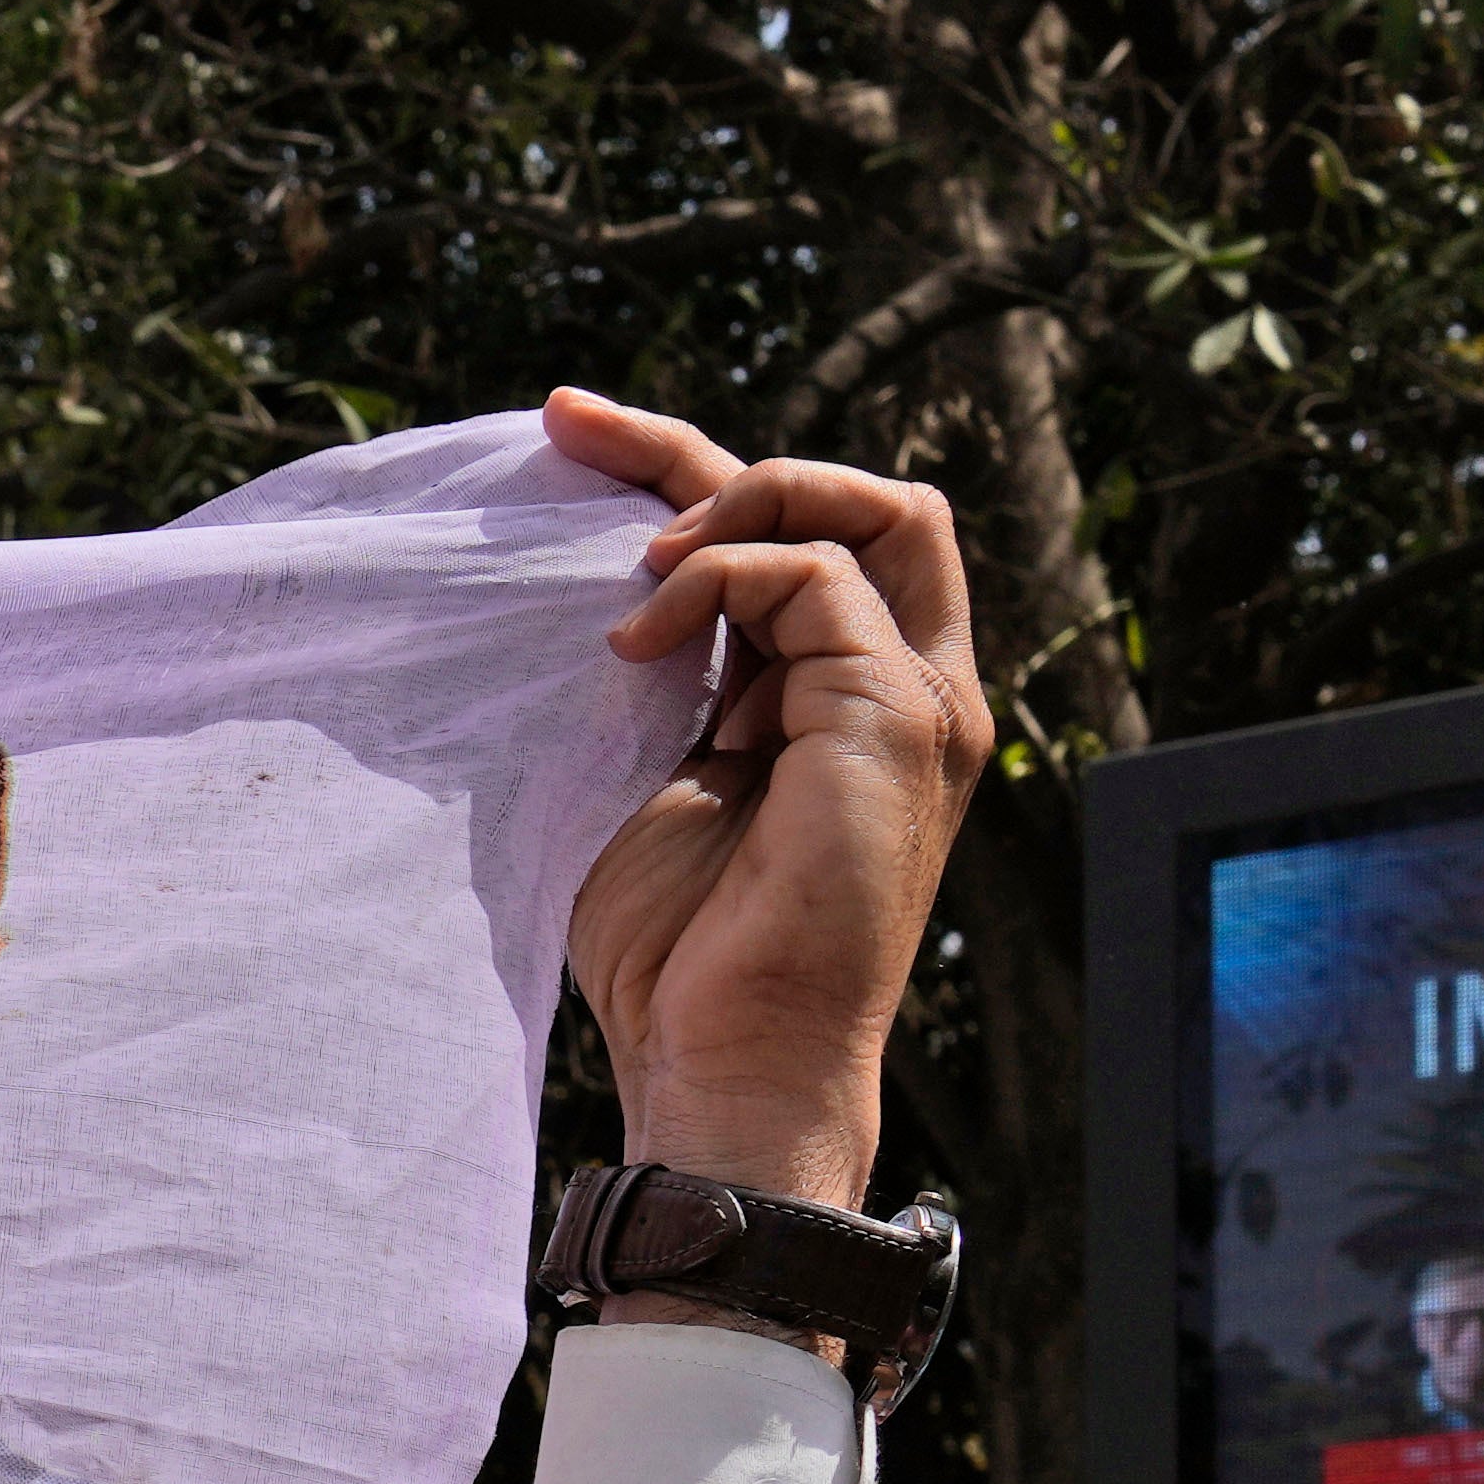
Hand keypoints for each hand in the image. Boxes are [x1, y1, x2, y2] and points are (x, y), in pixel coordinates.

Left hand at [533, 392, 974, 1210]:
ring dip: (726, 512)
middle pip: (858, 492)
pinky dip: (724, 584)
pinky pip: (820, 580)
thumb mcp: (641, 772)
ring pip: (862, 509)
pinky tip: (640, 650)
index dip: (685, 467)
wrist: (721, 1054)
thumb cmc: (673, 945)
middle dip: (709, 446)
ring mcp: (919, 699)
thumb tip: (589, 587)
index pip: (795, 533)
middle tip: (574, 430)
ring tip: (631, 581)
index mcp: (846, 694)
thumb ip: (653, 676)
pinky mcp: (901, 720)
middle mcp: (906, 683)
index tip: (564, 431)